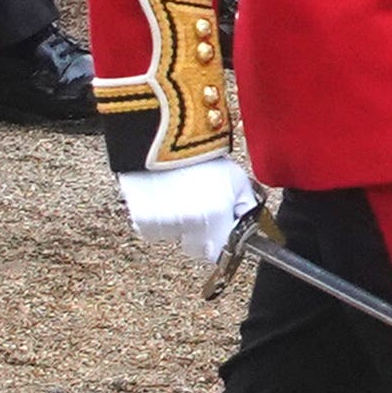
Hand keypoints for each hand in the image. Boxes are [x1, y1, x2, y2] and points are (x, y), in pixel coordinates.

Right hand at [115, 153, 256, 270]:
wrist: (166, 138)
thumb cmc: (204, 156)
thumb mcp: (238, 179)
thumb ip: (246, 208)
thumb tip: (249, 227)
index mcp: (216, 217)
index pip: (219, 254)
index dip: (220, 244)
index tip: (220, 231)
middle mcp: (190, 225)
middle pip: (195, 250)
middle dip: (199, 237)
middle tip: (199, 211)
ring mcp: (164, 223)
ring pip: (173, 238)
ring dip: (177, 226)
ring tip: (179, 197)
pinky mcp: (142, 217)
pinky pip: (151, 230)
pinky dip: (156, 220)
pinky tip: (162, 198)